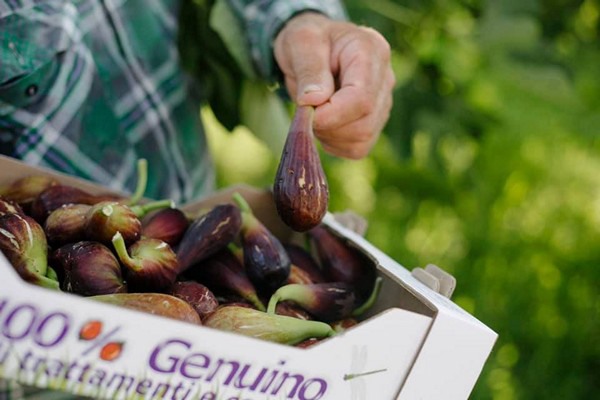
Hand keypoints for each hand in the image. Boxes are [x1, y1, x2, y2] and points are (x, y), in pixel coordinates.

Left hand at [274, 12, 394, 158]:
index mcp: (371, 51)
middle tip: (305, 111)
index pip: (361, 98)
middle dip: (328, 126)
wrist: (311, 47)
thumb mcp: (300, 42)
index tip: (306, 112)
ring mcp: (383, 102)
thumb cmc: (307, 40)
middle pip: (364, 124)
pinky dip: (335, 144)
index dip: (332, 114)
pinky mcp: (375, 122)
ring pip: (362, 139)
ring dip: (330, 136)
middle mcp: (385, 78)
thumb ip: (309, 69)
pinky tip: (324, 125)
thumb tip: (315, 101)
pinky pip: (358, 148)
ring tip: (314, 113)